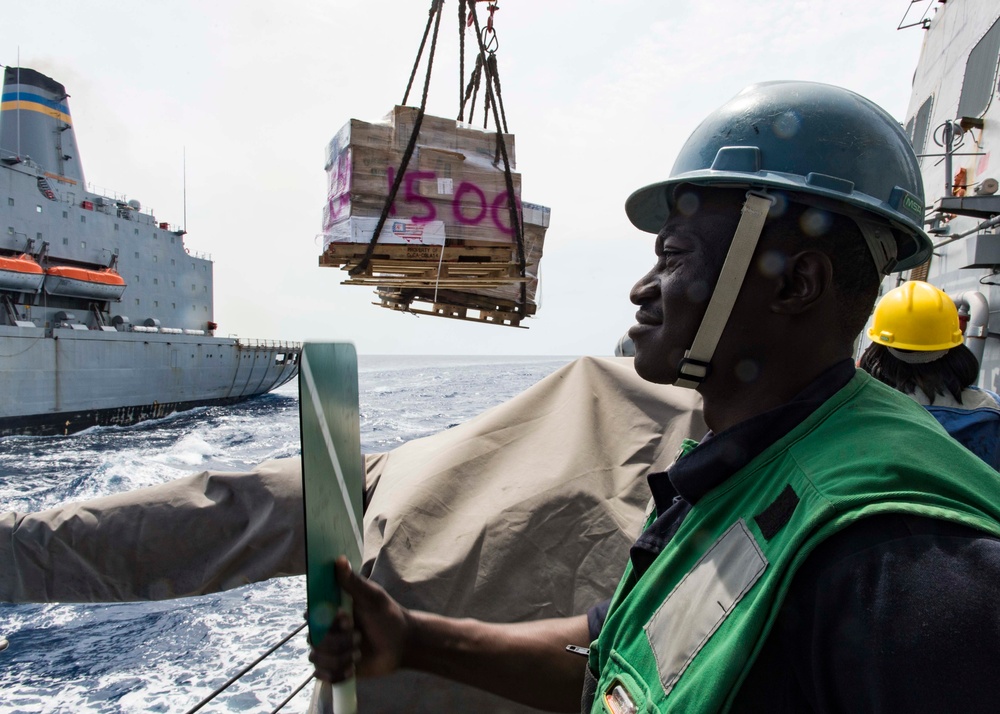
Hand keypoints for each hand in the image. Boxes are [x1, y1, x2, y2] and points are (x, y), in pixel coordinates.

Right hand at [309, 556, 409, 681]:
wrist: (401, 644)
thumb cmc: (387, 615)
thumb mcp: (372, 597)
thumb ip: (353, 582)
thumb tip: (339, 559)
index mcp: (331, 610)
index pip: (310, 614)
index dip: (324, 620)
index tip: (345, 617)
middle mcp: (325, 629)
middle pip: (314, 640)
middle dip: (339, 641)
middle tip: (360, 636)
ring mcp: (329, 649)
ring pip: (317, 659)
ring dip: (341, 658)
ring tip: (359, 653)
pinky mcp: (334, 668)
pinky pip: (322, 676)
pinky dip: (338, 674)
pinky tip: (353, 669)